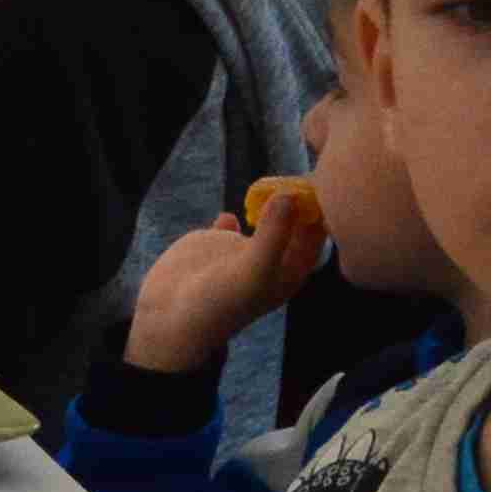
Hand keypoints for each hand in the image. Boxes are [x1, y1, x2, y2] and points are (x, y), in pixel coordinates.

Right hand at [119, 195, 323, 374]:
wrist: (171, 316)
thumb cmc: (221, 300)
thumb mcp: (254, 271)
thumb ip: (274, 234)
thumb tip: (289, 194)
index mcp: (290, 271)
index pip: (315, 233)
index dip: (318, 209)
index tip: (312, 183)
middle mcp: (272, 259)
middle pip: (293, 221)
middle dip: (295, 198)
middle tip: (290, 176)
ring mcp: (244, 249)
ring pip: (264, 216)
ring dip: (268, 199)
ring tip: (265, 184)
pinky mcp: (217, 242)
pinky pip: (232, 221)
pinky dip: (232, 213)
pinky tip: (230, 214)